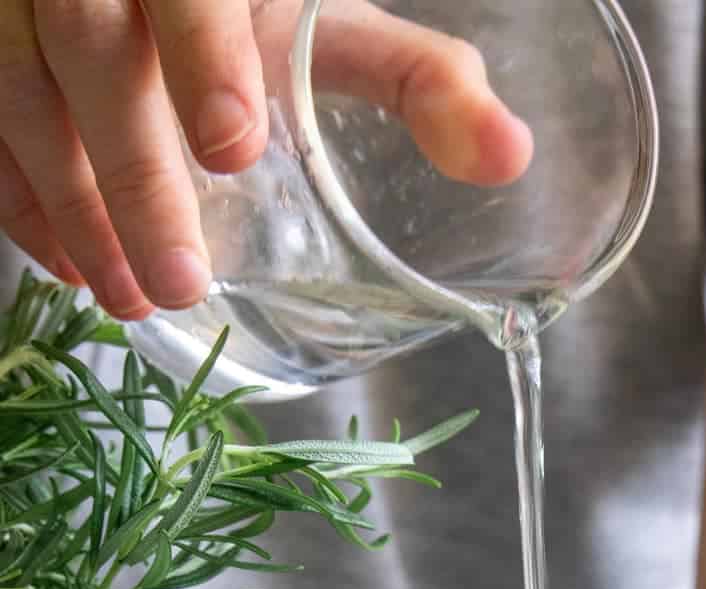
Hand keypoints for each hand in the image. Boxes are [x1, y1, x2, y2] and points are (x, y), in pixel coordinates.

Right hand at [0, 0, 531, 319]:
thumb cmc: (245, 9)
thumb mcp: (332, 26)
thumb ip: (419, 83)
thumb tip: (511, 156)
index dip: (202, 56)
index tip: (235, 148)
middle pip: (88, 46)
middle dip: (133, 171)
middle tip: (184, 279)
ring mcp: (20, 2)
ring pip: (20, 90)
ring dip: (73, 205)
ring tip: (132, 297)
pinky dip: (20, 199)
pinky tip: (69, 267)